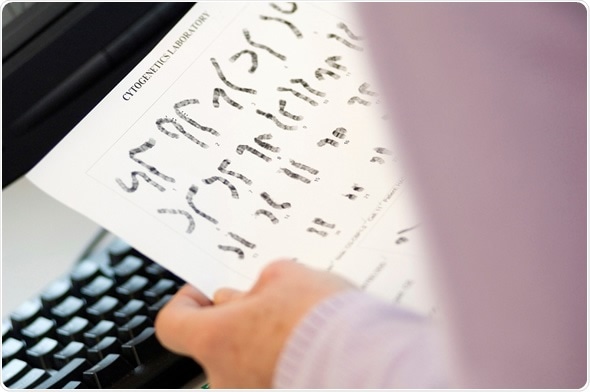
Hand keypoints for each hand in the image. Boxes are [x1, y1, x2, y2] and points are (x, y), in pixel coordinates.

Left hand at [155, 260, 355, 387]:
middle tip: (268, 303)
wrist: (365, 362)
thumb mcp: (288, 277)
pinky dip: (280, 363)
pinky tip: (308, 348)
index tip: (203, 294)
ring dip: (261, 343)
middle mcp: (225, 377)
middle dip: (238, 320)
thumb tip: (255, 293)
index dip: (185, 303)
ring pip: (245, 362)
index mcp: (216, 340)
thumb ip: (261, 283)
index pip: (172, 324)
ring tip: (298, 326)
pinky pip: (268, 377)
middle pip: (215, 343)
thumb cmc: (323, 320)